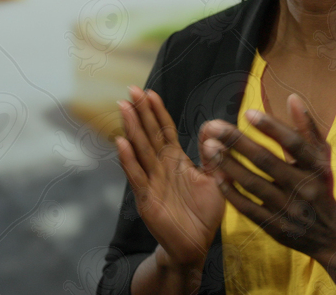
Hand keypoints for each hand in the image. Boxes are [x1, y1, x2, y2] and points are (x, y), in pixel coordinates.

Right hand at [115, 85, 224, 270]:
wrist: (195, 245)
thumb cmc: (204, 213)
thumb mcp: (215, 179)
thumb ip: (211, 155)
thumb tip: (211, 128)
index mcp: (176, 160)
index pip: (164, 130)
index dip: (157, 112)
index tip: (150, 92)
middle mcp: (161, 167)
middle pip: (148, 135)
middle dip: (140, 113)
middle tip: (130, 90)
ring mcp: (151, 182)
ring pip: (140, 150)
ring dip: (131, 129)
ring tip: (124, 108)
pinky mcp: (147, 199)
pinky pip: (136, 176)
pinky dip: (128, 159)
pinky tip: (121, 142)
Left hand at [199, 93, 335, 262]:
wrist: (329, 235)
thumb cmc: (321, 187)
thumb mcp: (322, 158)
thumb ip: (307, 128)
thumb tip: (292, 98)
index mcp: (316, 167)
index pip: (294, 143)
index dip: (271, 127)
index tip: (247, 112)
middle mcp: (302, 187)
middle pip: (266, 161)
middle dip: (238, 142)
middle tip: (214, 126)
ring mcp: (287, 209)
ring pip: (253, 184)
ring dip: (229, 164)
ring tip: (209, 146)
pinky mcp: (274, 226)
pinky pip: (248, 208)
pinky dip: (231, 191)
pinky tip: (216, 175)